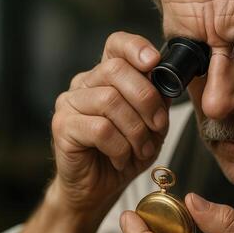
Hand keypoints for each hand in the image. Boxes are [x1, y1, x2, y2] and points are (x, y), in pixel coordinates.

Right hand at [50, 31, 169, 215]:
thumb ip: (158, 99)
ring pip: (110, 100)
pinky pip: (100, 128)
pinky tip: (121, 157)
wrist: (100, 188)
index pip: (116, 44)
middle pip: (117, 70)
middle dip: (147, 99)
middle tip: (158, 126)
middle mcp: (84, 83)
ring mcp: (69, 103)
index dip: (136, 47)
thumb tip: (170, 81)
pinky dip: (120, 146)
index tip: (154, 62)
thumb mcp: (152, 123)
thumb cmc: (126, 153)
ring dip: (136, 129)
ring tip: (141, 149)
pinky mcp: (63, 126)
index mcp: (106, 76)